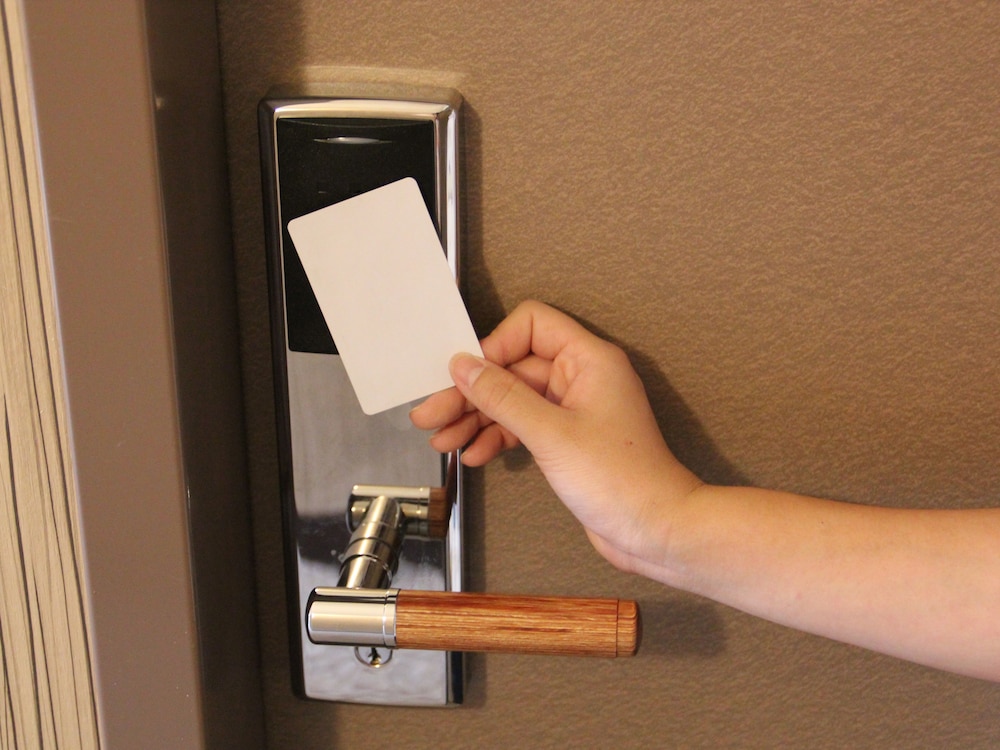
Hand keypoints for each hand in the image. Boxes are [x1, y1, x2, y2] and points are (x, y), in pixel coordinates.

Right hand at [410, 300, 701, 571]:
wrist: (655, 530)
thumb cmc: (622, 481)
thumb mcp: (551, 434)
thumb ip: (503, 396)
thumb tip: (464, 366)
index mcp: (588, 360)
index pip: (530, 326)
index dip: (494, 347)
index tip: (464, 377)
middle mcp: (582, 378)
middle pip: (513, 368)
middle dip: (471, 393)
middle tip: (432, 415)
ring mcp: (574, 410)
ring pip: (514, 400)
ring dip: (477, 418)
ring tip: (443, 440)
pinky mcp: (568, 440)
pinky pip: (523, 426)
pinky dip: (497, 437)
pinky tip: (474, 453)